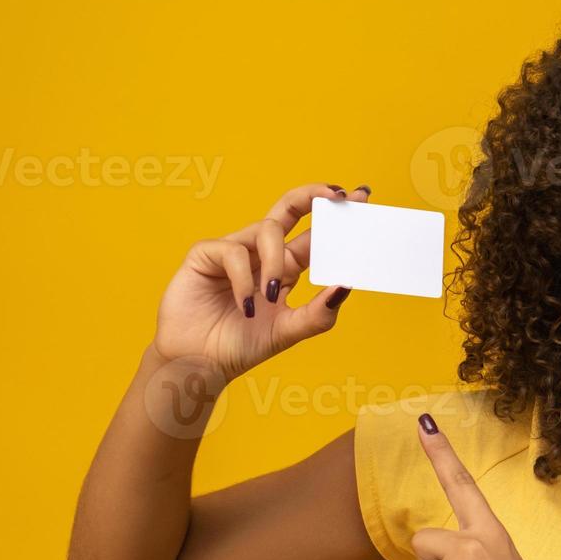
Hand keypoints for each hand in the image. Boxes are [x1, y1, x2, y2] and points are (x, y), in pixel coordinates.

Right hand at [152, 182, 369, 380]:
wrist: (199, 364)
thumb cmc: (241, 346)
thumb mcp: (289, 331)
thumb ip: (319, 313)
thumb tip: (347, 286)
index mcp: (285, 268)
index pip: (314, 235)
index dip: (335, 217)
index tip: (361, 197)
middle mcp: (261, 253)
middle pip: (290, 208)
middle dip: (314, 196)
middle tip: (338, 195)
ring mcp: (234, 251)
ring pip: (266, 230)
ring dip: (275, 262)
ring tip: (271, 295)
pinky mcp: (206, 255)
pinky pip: (233, 252)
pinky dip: (244, 280)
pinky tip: (246, 306)